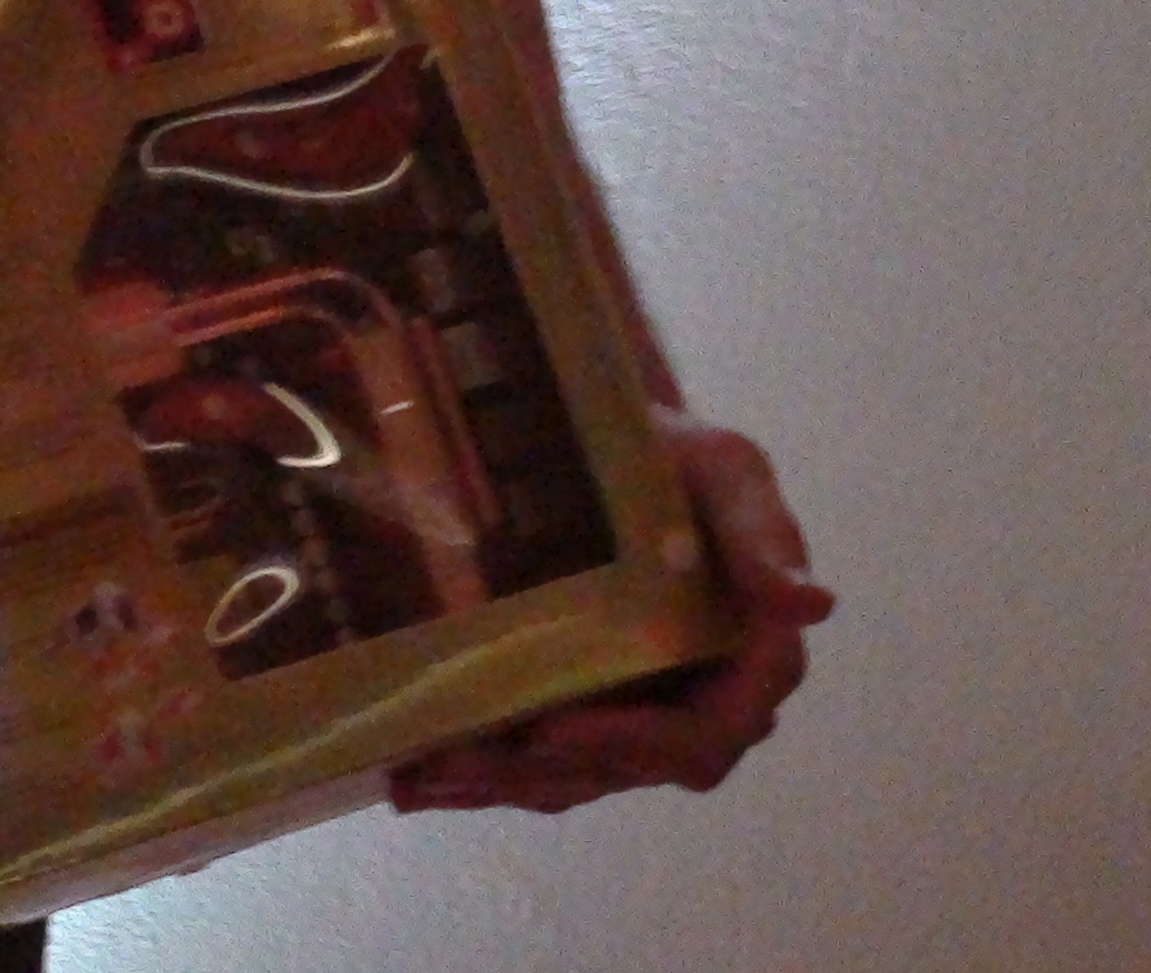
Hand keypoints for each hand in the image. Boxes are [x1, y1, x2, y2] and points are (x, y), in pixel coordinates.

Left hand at [389, 408, 835, 814]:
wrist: (601, 439)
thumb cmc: (675, 456)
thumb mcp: (724, 472)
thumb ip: (761, 535)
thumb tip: (811, 606)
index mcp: (746, 662)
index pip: (704, 735)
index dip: (634, 744)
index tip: (555, 726)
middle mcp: (693, 702)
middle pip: (622, 768)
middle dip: (539, 771)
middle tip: (458, 757)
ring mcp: (629, 711)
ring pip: (568, 775)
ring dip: (494, 783)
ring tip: (420, 774)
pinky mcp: (573, 708)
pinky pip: (530, 759)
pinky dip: (473, 774)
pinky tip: (411, 778)